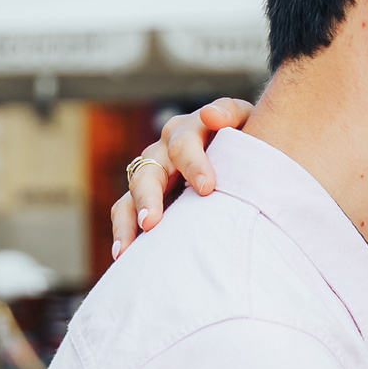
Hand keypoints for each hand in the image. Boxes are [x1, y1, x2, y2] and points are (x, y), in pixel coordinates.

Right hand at [107, 97, 255, 260]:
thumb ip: (231, 113)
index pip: (184, 145)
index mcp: (188, 130)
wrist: (239, 156)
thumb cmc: (245, 139)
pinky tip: (122, 255)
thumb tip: (211, 115)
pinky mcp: (145, 196)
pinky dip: (122, 231)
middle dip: (149, 197)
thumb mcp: (244, 120)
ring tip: (126, 248)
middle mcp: (163, 150)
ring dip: (129, 219)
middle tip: (151, 222)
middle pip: (149, 171)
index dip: (194, 165)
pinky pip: (125, 211)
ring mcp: (152, 173)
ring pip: (133, 194)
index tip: (206, 188)